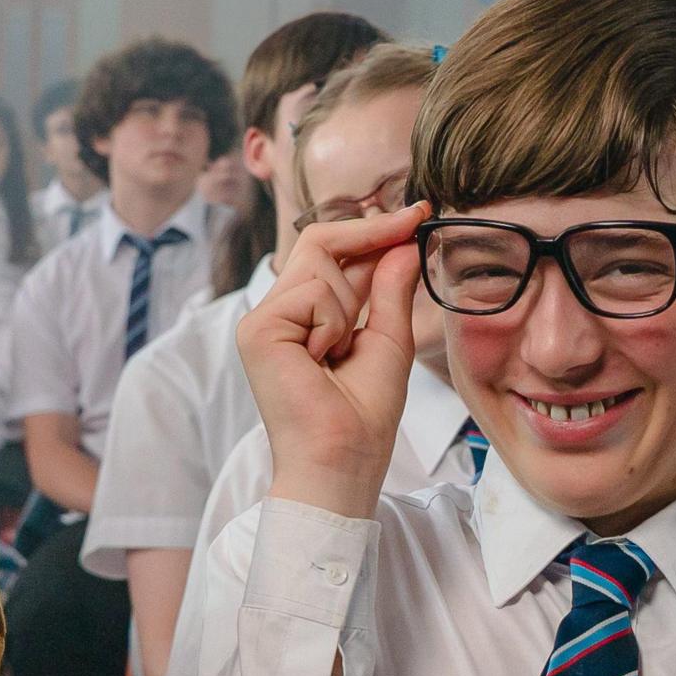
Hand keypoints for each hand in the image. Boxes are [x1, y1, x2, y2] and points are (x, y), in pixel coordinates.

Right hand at [235, 204, 429, 517]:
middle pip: (320, 241)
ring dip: (350, 304)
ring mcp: (262, 320)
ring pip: (319, 263)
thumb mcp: (389, 341)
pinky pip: (311, 291)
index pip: (332, 254)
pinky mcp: (257, 329)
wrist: (341, 461)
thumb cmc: (363, 419)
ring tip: (340, 354)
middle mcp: (278, 314)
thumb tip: (403, 244)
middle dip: (373, 234)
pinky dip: (332, 321)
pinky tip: (323, 358)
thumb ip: (390, 291)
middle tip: (416, 223)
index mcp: (303, 318)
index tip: (418, 214)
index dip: (374, 229)